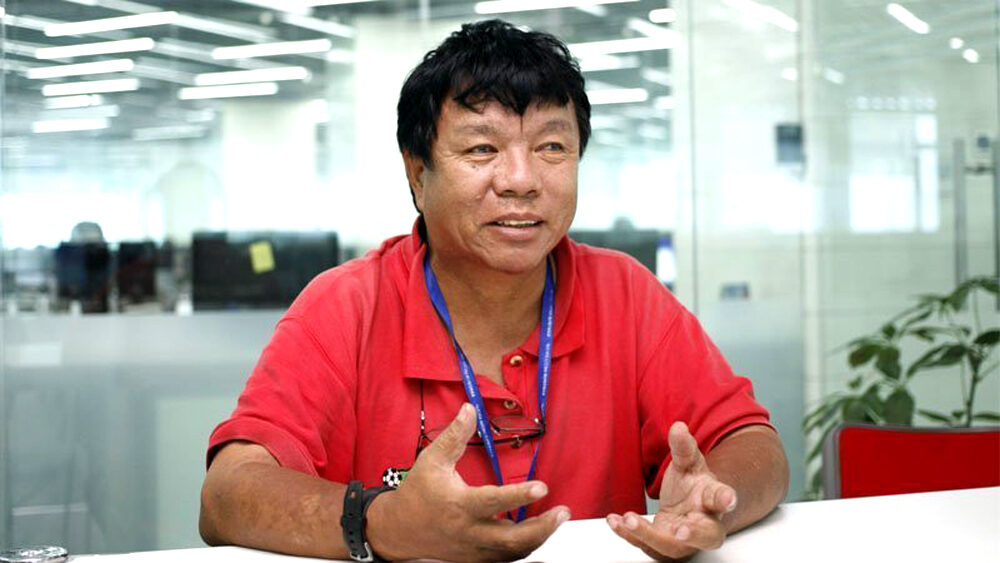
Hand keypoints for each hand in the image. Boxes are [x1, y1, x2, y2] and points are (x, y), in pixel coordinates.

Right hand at [366, 403, 570, 561]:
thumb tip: (469, 408)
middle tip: (562, 512)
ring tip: (557, 519)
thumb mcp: (432, 460)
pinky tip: (539, 533)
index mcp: (458, 505)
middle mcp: (468, 531)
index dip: (518, 495)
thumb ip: (454, 435)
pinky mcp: (475, 559)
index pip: (492, 501)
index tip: (542, 486)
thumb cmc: (417, 493)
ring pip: (511, 552)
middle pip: (510, 539)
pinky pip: (505, 558)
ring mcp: (473, 549)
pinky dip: (525, 548)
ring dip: (538, 537)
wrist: (399, 530)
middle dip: (541, 528)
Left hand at [607, 421, 736, 560]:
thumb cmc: (693, 486)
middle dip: (692, 534)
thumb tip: (678, 427)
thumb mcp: (689, 463)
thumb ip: (683, 447)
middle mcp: (704, 526)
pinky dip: (628, 534)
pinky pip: (645, 545)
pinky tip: (614, 521)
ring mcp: (683, 542)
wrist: (687, 507)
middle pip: (705, 536)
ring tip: (629, 519)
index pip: (721, 499)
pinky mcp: (662, 547)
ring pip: (670, 546)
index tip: (728, 498)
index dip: (725, 499)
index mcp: (713, 501)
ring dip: (647, 535)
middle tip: (680, 531)